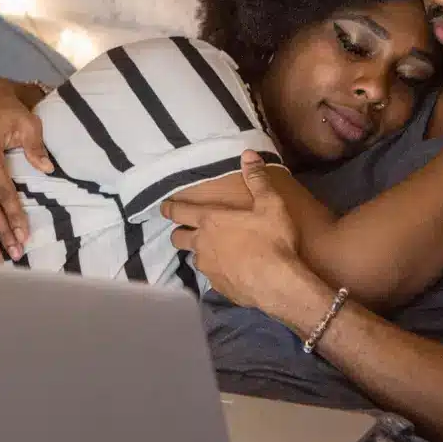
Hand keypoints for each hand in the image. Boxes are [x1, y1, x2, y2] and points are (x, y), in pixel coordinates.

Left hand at [163, 152, 305, 310]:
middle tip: (186, 230)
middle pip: (177, 238)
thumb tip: (248, 153)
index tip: (163, 207)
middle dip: (179, 232)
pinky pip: (211, 277)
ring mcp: (208, 268)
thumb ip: (257, 179)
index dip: (169, 208)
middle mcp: (202, 244)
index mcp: (210, 221)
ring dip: (199, 253)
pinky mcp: (218, 288)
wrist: (278, 285)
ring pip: (194, 258)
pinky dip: (217, 272)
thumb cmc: (273, 241)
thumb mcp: (270, 204)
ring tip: (213, 252)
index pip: (178, 212)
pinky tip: (230, 271)